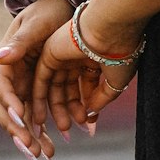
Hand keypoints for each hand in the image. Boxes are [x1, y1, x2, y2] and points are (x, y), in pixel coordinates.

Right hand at [0, 0, 71, 159]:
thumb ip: (19, 41)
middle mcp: (12, 76)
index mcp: (6, 60)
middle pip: (8, 108)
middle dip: (18, 129)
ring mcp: (24, 85)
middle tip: (31, 147)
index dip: (9, 101)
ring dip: (31, 136)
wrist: (63, 5)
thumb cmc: (48, 9)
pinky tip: (52, 145)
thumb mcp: (35, 22)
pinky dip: (44, 129)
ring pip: (23, 117)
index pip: (1, 85)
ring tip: (45, 154)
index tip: (21, 115)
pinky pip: (38, 113)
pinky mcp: (38, 89)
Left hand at [29, 6, 141, 142]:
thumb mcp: (116, 80)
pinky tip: (40, 116)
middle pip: (69, 87)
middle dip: (71, 109)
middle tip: (70, 129)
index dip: (88, 104)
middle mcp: (78, 54)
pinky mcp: (49, 52)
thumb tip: (90, 113)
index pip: (88, 85)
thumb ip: (102, 98)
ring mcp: (63, 53)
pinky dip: (39, 97)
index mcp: (96, 56)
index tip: (89, 122)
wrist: (111, 29)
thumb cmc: (120, 52)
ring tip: (60, 127)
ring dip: (56, 108)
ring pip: (55, 85)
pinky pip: (41, 78)